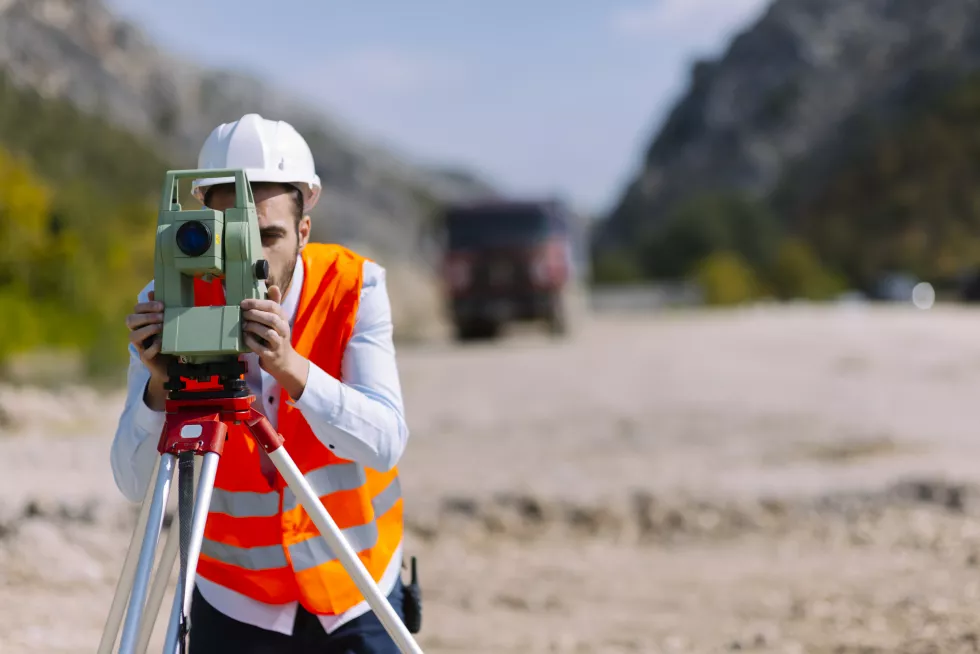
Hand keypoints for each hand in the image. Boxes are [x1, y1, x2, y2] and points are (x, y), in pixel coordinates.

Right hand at [125, 290, 172, 409]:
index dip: (146, 305)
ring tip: (161, 327)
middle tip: (162, 315)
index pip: (136, 310)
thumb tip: (153, 290)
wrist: (171, 365)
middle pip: (130, 320)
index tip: (162, 305)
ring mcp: (141, 346)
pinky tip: (162, 342)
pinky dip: (154, 346)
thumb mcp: (166, 323)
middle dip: (146, 316)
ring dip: (148, 329)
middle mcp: (138, 333)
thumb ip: (159, 309)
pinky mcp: (146, 358)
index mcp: (142, 323)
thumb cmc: (168, 340)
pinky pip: (145, 352)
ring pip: (133, 336)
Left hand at [241, 285, 308, 398]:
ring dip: (253, 327)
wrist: (284, 362)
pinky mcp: (272, 355)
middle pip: (271, 318)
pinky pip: (261, 347)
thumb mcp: (278, 320)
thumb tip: (273, 286)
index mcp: (284, 319)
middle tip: (243, 314)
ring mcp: (278, 344)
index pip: (273, 307)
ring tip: (244, 325)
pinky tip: (245, 337)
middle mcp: (283, 330)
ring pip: (268, 333)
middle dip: (255, 314)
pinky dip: (251, 341)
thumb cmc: (277, 337)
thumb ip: (275, 303)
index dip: (257, 303)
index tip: (244, 303)